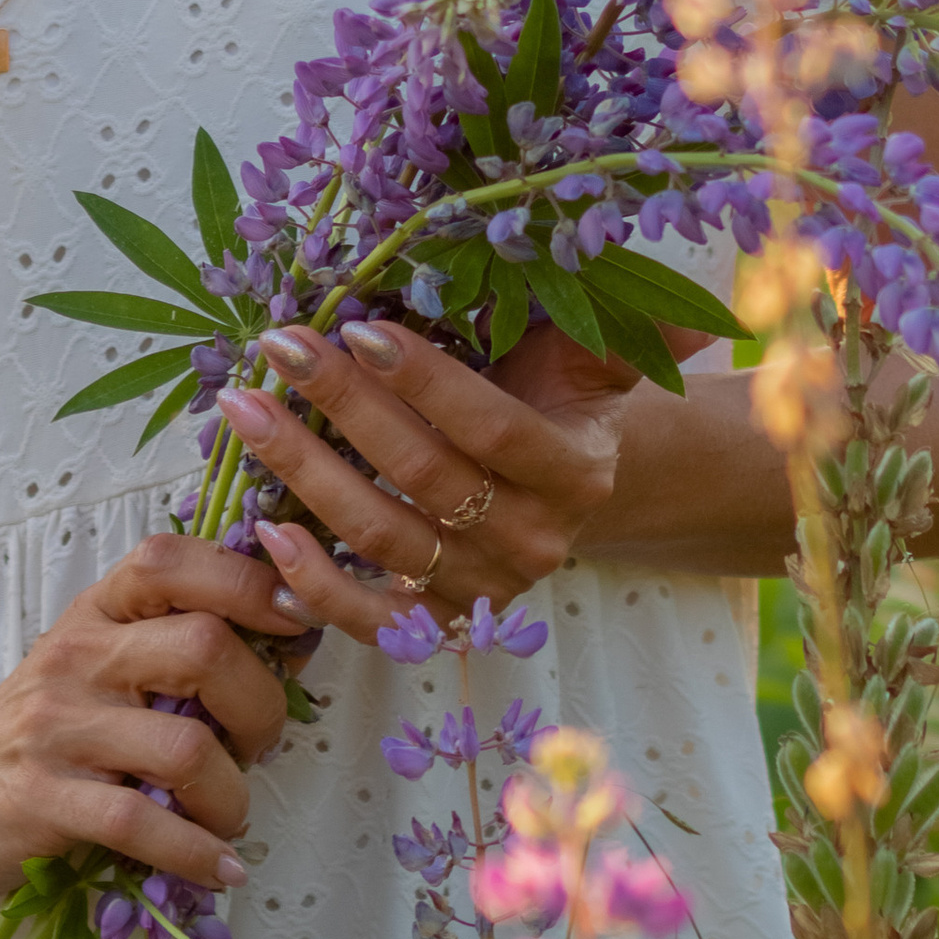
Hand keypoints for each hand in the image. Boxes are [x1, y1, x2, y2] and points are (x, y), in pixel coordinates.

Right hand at [0, 535, 293, 901]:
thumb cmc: (46, 725)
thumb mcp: (99, 660)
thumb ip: (176, 642)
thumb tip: (294, 637)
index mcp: (99, 610)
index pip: (173, 561)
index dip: (249, 583)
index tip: (296, 622)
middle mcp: (79, 655)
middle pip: (205, 647)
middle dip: (263, 706)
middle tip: (259, 747)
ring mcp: (57, 727)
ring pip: (185, 747)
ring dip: (233, 794)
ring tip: (230, 817)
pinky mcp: (42, 799)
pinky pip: (142, 825)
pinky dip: (197, 853)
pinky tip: (220, 868)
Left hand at [217, 315, 642, 645]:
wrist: (564, 480)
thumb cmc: (564, 393)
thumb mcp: (596, 352)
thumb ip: (625, 326)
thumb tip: (694, 314)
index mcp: (577, 469)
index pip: (491, 427)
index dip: (424, 380)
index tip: (356, 328)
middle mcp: (534, 539)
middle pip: (424, 476)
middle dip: (341, 406)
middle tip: (278, 348)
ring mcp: (482, 588)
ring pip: (382, 535)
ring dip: (302, 473)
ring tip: (244, 410)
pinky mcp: (437, 623)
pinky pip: (368, 618)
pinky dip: (310, 585)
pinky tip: (262, 532)